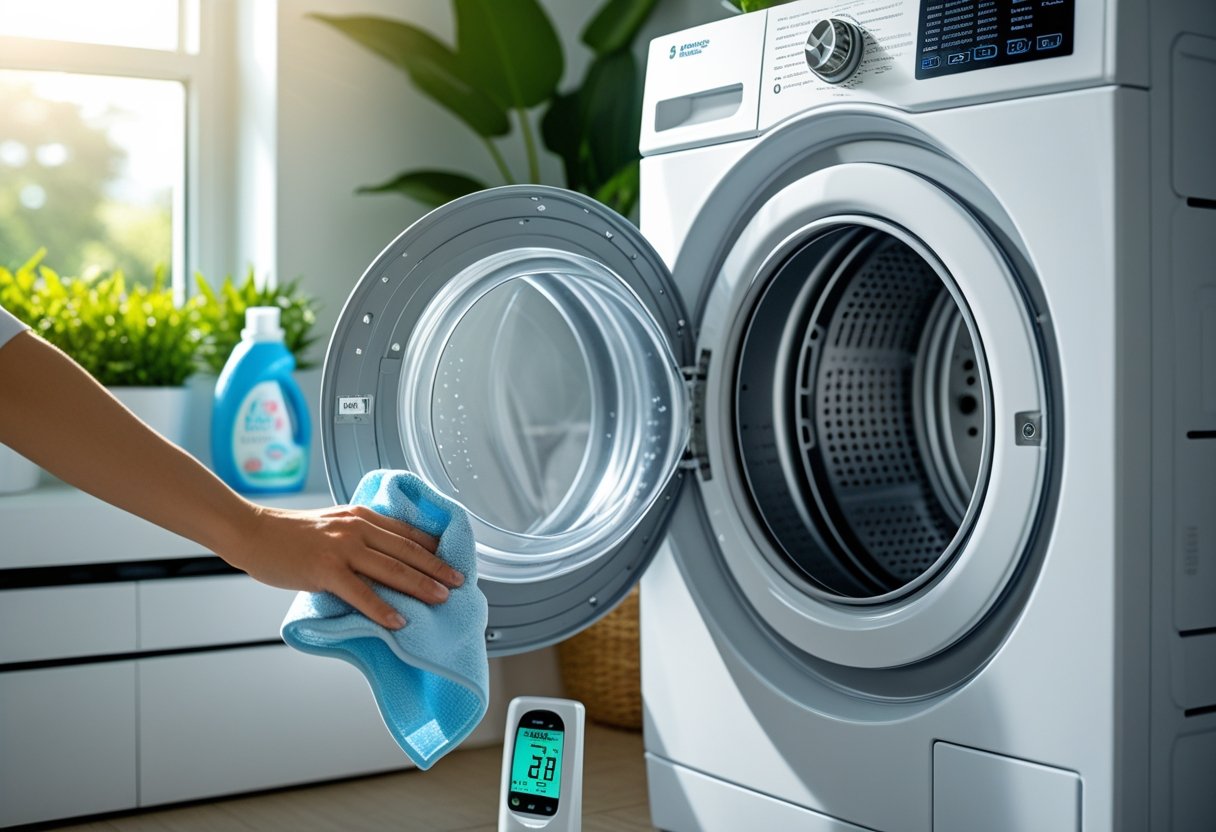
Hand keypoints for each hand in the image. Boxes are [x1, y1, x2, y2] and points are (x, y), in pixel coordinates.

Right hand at [217, 503, 464, 629]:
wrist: (253, 532)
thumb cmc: (290, 534)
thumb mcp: (334, 524)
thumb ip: (359, 535)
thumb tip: (384, 557)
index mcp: (362, 516)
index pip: (407, 532)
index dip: (434, 547)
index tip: (453, 559)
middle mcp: (357, 528)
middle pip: (407, 550)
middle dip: (437, 567)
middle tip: (460, 582)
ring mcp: (342, 548)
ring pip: (391, 569)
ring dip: (420, 586)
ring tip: (442, 599)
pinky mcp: (325, 569)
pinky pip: (361, 592)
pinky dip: (382, 608)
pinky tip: (399, 621)